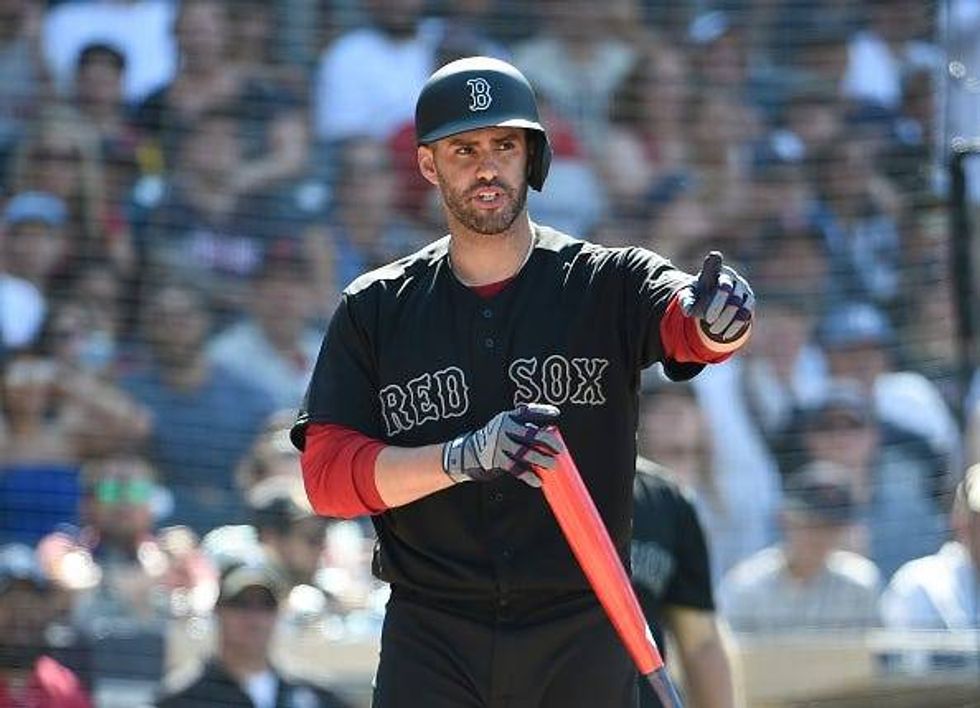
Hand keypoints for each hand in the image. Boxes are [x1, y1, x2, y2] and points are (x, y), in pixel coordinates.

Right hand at [442, 403, 562, 487]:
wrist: (470, 451)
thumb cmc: (498, 437)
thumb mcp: (506, 425)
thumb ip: (524, 426)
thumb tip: (552, 434)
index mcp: (508, 417)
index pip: (527, 411)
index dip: (542, 411)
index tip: (556, 414)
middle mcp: (504, 428)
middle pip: (530, 434)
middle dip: (547, 441)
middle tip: (560, 449)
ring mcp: (500, 444)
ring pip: (525, 453)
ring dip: (541, 459)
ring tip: (553, 465)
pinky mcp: (496, 460)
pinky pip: (515, 468)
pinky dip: (528, 476)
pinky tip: (538, 481)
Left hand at [679, 251, 753, 342]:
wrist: (714, 301)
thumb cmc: (699, 295)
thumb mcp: (689, 296)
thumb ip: (686, 301)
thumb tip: (688, 311)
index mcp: (713, 270)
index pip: (714, 262)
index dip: (714, 261)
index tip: (715, 257)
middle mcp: (730, 276)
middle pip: (726, 288)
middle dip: (717, 305)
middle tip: (708, 319)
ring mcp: (742, 288)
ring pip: (737, 302)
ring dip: (726, 318)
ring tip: (713, 331)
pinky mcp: (749, 301)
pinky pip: (746, 313)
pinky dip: (736, 325)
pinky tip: (725, 335)